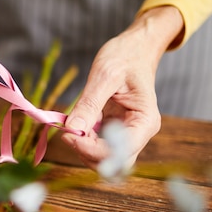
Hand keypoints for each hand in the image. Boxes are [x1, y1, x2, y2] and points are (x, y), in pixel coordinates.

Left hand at [62, 6, 184, 170]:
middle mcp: (139, 133)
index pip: (120, 152)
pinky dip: (84, 140)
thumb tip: (72, 129)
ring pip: (105, 159)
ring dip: (84, 148)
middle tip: (67, 132)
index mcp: (145, 121)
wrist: (135, 48)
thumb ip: (90, 103)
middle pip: (114, 163)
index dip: (93, 150)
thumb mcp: (105, 75)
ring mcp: (128, 134)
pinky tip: (76, 123)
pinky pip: (99, 146)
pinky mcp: (115, 131)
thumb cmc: (125, 57)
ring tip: (72, 124)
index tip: (69, 135)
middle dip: (88, 153)